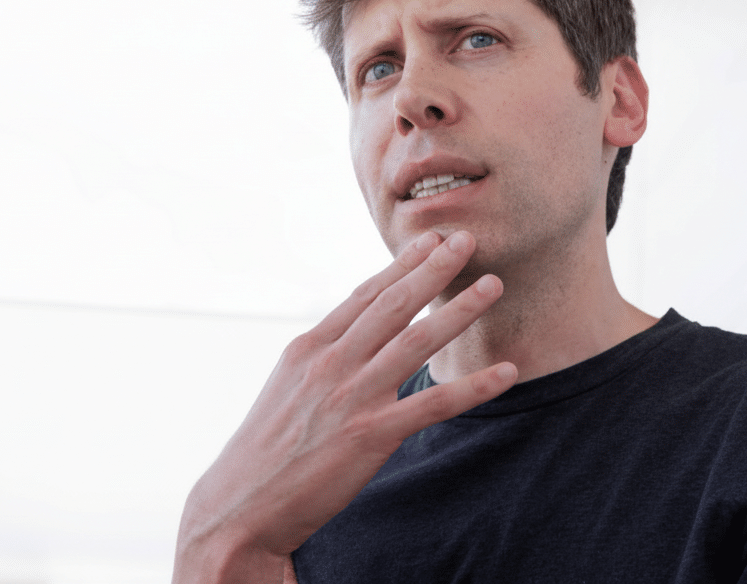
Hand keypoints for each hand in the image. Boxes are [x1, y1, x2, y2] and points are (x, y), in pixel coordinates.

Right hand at [172, 230, 514, 583]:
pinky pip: (432, 404)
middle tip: (466, 239)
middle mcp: (330, 364)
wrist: (240, 508)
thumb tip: (360, 331)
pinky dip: (473, 386)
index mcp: (309, 348)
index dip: (402, 266)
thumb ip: (326, 356)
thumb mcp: (289, 387)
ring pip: (416, 342)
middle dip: (433, 268)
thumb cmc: (267, 449)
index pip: (365, 295)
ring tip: (493, 285)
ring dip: (459, 311)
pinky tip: (506, 372)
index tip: (432, 240)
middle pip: (393, 305)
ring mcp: (351, 398)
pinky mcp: (370, 435)